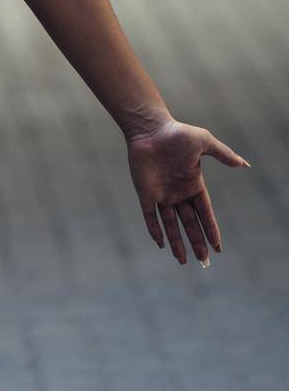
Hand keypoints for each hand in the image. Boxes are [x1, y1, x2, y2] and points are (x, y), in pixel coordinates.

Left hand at [126, 119, 249, 265]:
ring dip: (177, 242)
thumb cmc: (176, 133)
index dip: (211, 229)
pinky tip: (161, 244)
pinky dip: (155, 230)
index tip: (218, 246)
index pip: (205, 212)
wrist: (149, 128)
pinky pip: (150, 216)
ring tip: (184, 261)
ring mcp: (161, 193)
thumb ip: (223, 154)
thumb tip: (244, 164)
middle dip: (197, 241)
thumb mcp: (204, 142)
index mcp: (193, 183)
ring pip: (171, 224)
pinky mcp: (146, 192)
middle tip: (205, 262)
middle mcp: (178, 192)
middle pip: (190, 223)